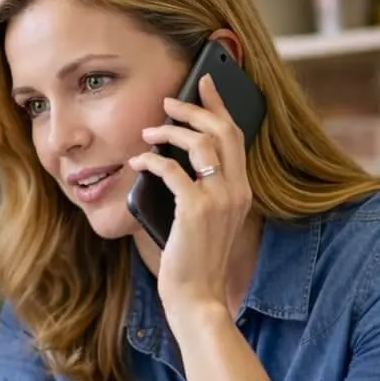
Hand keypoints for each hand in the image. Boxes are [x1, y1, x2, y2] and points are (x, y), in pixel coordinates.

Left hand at [129, 72, 252, 325]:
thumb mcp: (205, 222)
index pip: (236, 136)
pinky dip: (152, 161)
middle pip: (222, 132)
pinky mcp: (195, 210)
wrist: (197, 297)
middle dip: (194, 108)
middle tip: (169, 100)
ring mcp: (218, 200)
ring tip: (149, 132)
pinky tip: (137, 163)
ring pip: (200, 144)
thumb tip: (172, 160)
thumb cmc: (194, 262)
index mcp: (242, 191)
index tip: (205, 84)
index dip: (220, 106)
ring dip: (170, 131)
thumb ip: (200, 192)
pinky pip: (172, 171)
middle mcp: (236, 191)